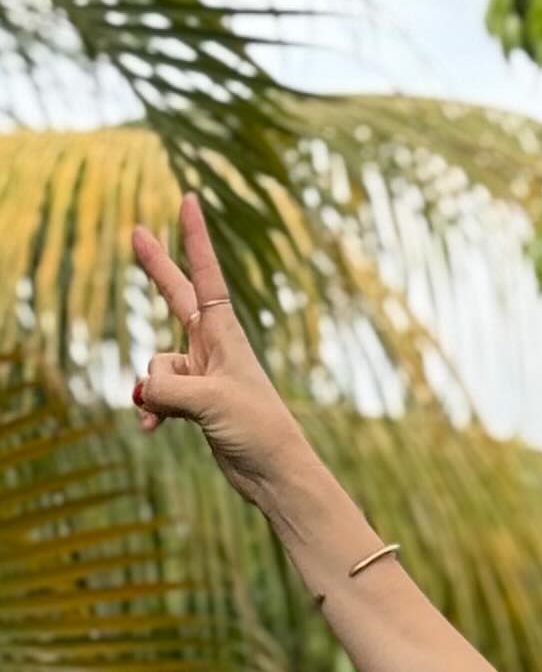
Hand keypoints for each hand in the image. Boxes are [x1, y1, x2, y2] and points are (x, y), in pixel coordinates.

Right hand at [128, 194, 298, 495]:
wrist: (275, 473)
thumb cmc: (257, 429)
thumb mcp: (209, 401)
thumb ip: (166, 388)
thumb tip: (140, 391)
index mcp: (224, 333)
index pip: (204, 274)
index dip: (194, 238)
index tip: (189, 199)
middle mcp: (211, 347)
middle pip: (175, 297)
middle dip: (156, 269)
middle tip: (137, 232)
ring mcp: (201, 374)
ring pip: (156, 367)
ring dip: (154, 392)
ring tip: (168, 415)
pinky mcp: (194, 402)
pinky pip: (158, 395)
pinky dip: (152, 410)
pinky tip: (151, 429)